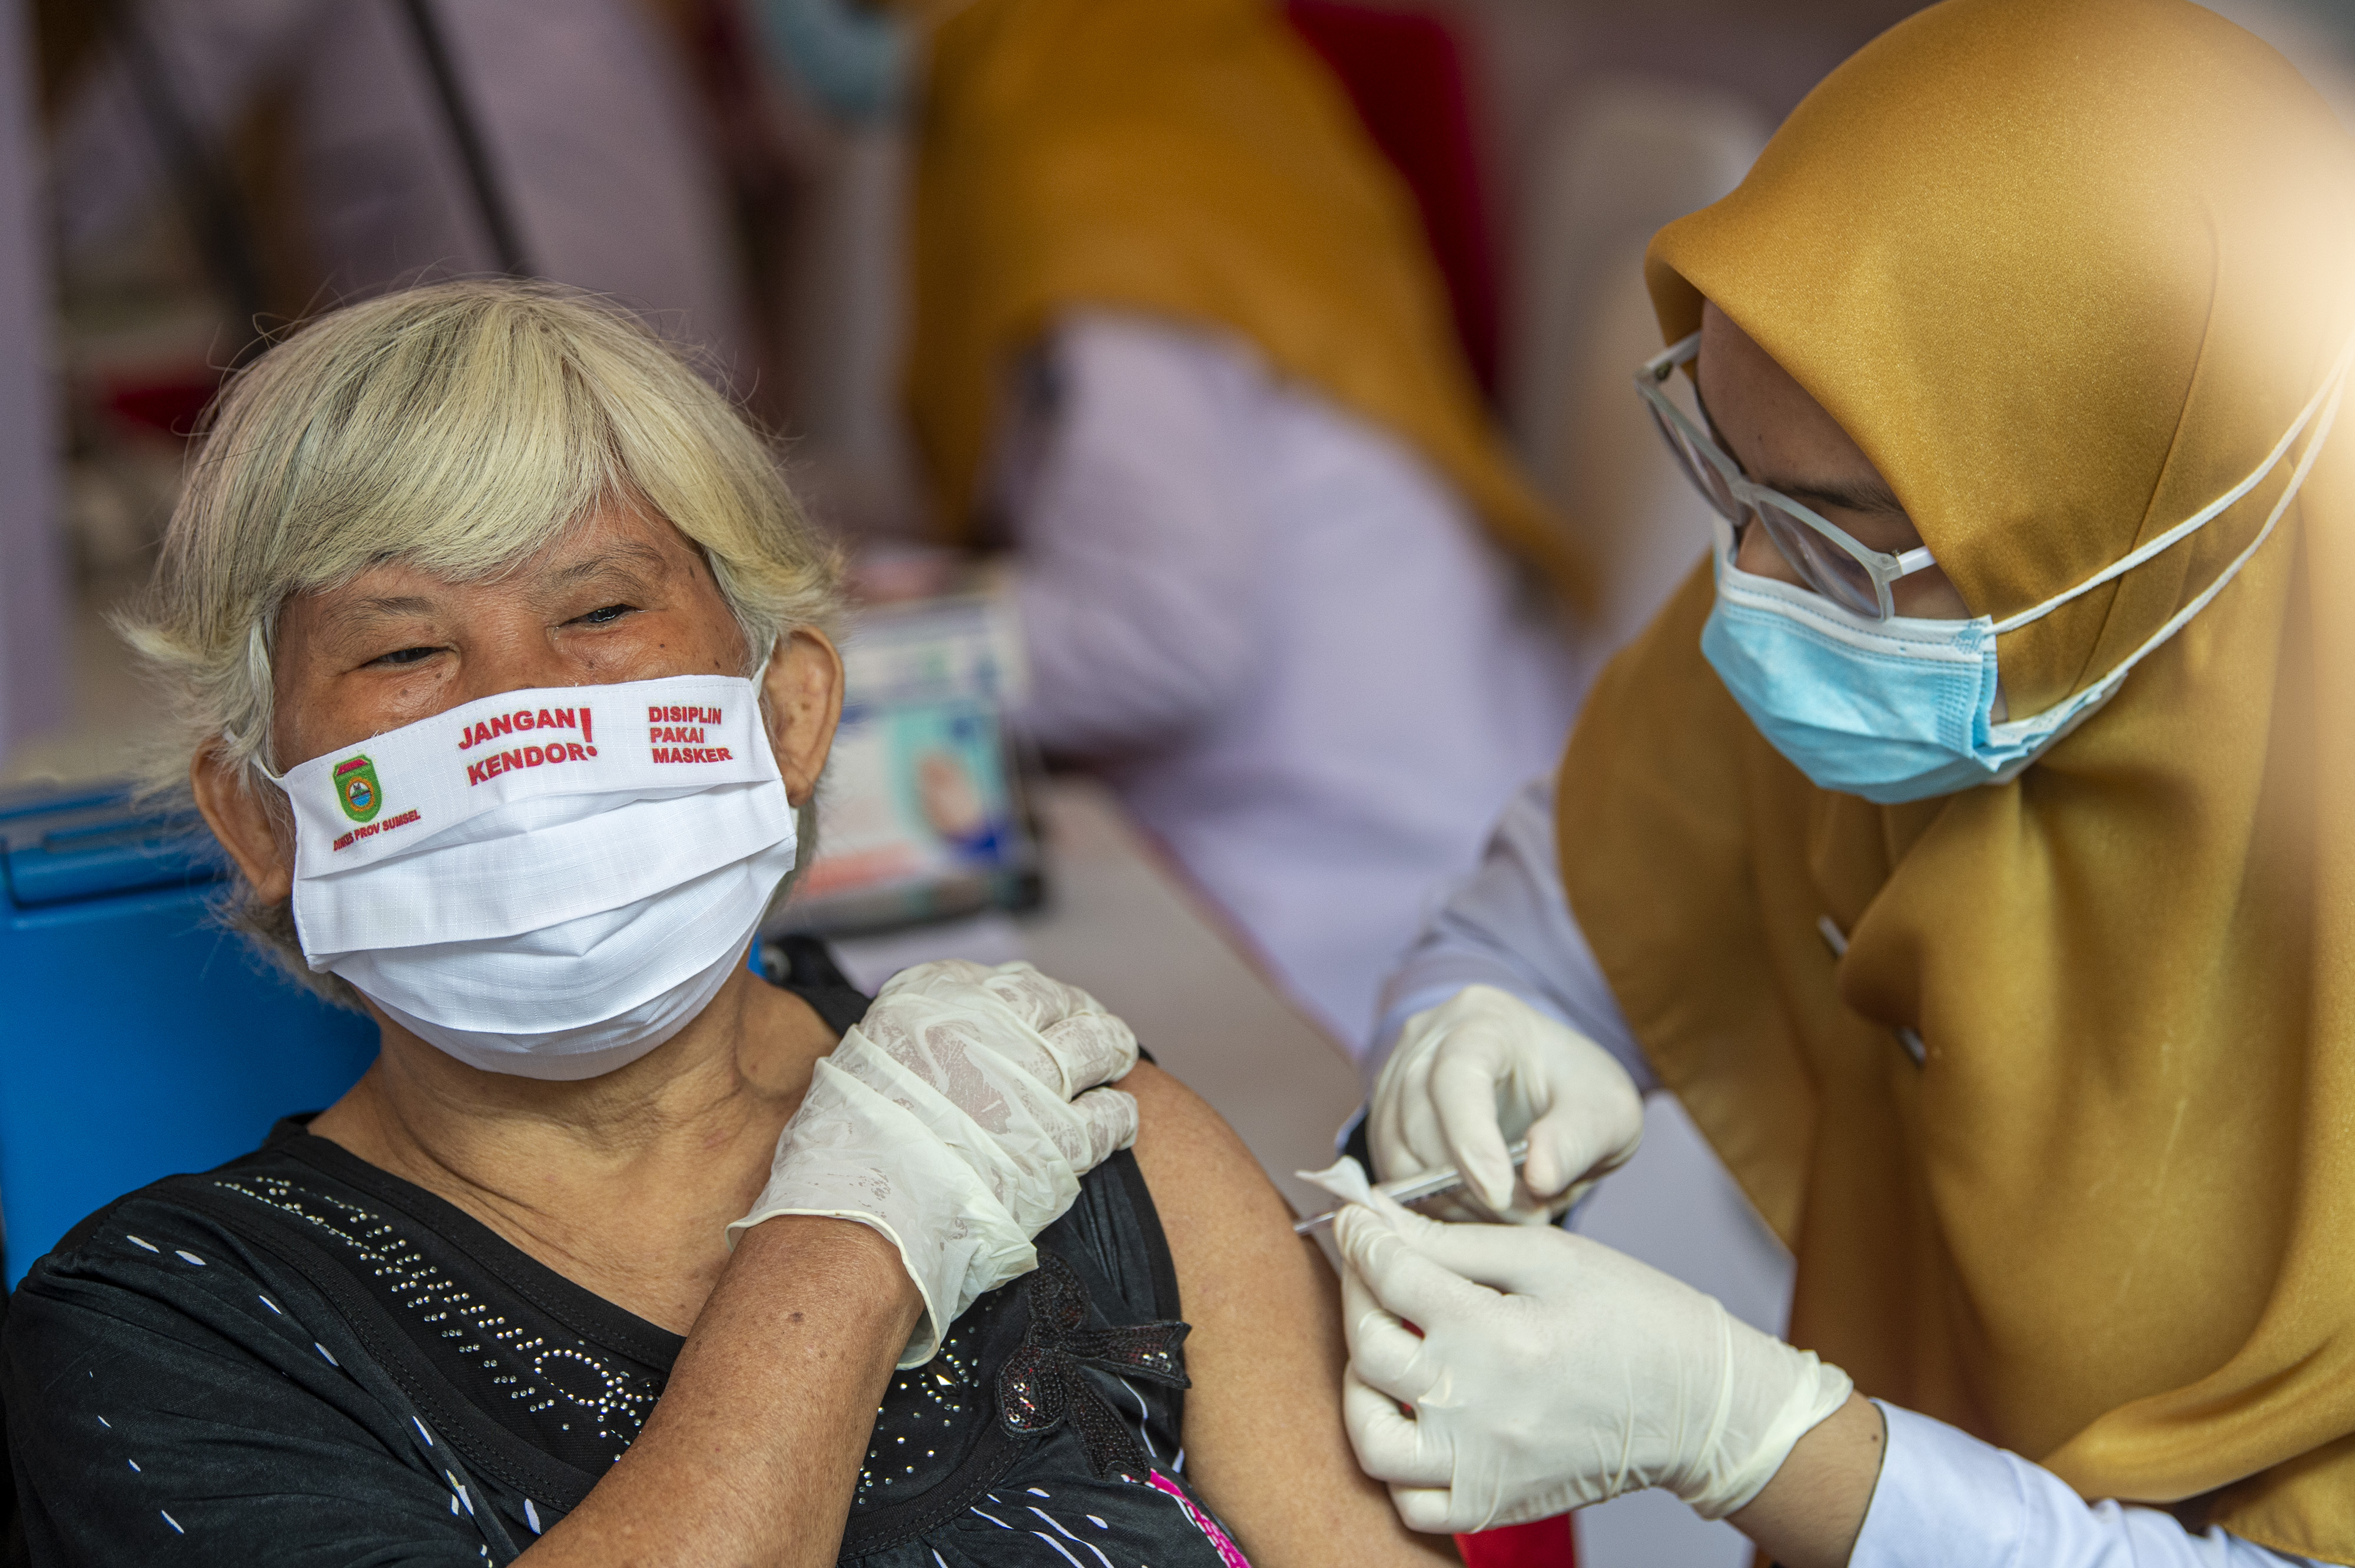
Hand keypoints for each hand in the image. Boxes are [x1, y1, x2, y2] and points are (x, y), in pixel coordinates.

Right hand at [730, 960, 1139, 1364]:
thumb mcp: (864, 1062)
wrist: (862, 1216)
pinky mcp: (1062, 1139)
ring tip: (1117, 1057)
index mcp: (937, 1000)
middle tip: (1093, 1026)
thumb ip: (912, 1043)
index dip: (1035, 997)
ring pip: (1099, 1046)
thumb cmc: (846, 1153)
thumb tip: (938, 1050)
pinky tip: (1119, 1119)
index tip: (1043, 1008)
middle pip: (1060, 1003)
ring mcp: (1033, 1080)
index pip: (1008, 982)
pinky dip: (1119, 1115)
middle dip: (1081, 1013)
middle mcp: (992, 1027)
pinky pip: (1111, 1115)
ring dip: (1113, 1049)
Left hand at [1335, 1197, 1851, 1531]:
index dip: (1360, 1238)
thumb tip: (1376, 1216)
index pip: (1390, 1276)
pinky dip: (1395, 1463)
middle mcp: (1479, 1408)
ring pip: (1371, 1438)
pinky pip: (1411, 1501)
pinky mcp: (1494, 1506)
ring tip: (1384, 1353)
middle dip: (1357, 1293)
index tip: (1354, 1220)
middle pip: (1368, 1349)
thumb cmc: (1632, 1315)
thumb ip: (1453, 1240)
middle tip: (1372, 1270)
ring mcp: (1482, 1467)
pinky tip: (1413, 1416)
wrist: (1699, 1404)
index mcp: (1498, 1334)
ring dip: (1360, 1387)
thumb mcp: (1547, 1256)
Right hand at [1367, 985, 1643, 1221]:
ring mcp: (1396, 1072)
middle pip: (1419, 1118)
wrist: (1553, 1093)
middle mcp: (1427, 1037)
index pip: (1458, 1074)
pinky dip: (1432, 1201)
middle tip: (1526, 1214)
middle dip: (1468, 1183)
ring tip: (1509, 1213)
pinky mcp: (1385, 1114)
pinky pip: (1392, 1169)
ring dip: (1450, 1199)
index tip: (1501, 1194)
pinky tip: (1478, 1209)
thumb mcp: (1609, 1114)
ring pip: (1397, 1150)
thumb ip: (1577, 1140)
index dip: (1471, 1138)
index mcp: (1485, 1020)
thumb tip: (1538, 1177)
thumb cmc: (1581, 1094)